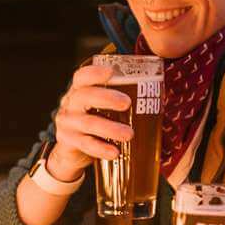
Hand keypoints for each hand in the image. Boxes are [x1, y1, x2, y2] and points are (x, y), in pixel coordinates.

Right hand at [47, 60, 134, 177]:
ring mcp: (68, 123)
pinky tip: (115, 152)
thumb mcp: (99, 107)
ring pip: (88, 123)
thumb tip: (157, 93)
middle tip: (127, 102)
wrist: (71, 152)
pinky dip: (101, 148)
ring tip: (129, 134)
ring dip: (110, 128)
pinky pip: (86, 144)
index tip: (111, 72)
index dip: (94, 73)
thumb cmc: (94, 121)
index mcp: (79, 91)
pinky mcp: (69, 142)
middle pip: (85, 96)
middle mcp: (70, 104)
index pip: (81, 77)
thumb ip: (117, 98)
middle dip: (106, 97)